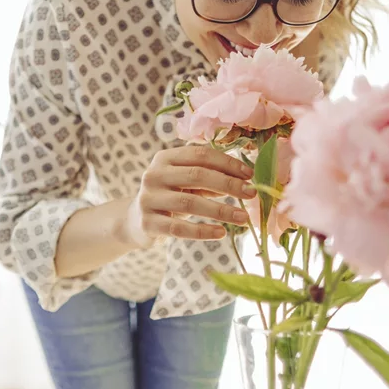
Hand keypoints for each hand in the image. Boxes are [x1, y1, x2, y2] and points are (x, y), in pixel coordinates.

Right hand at [121, 145, 254, 247]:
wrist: (136, 220)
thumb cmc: (169, 197)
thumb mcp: (185, 182)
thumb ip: (209, 178)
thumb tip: (245, 180)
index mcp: (164, 158)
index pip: (200, 155)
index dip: (227, 163)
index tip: (250, 174)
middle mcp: (154, 175)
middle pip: (197, 175)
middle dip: (228, 184)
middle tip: (252, 193)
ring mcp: (149, 199)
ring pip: (190, 202)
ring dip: (221, 210)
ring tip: (243, 217)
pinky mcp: (148, 223)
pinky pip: (179, 229)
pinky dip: (203, 231)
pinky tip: (221, 233)